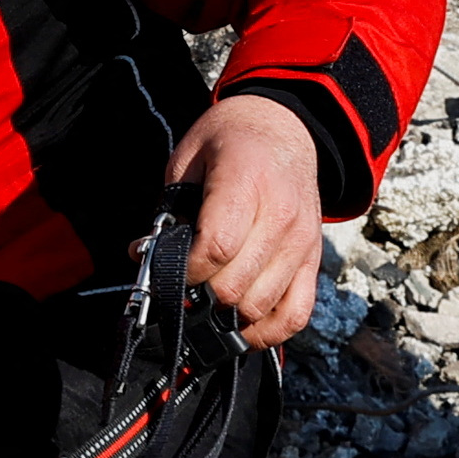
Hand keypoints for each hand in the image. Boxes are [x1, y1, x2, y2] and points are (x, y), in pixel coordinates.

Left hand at [168, 97, 327, 347]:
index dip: (186, 270)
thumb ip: (169, 210)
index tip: (169, 270)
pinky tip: (242, 326)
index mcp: (246, 182)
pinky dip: (267, 331)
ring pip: (261, 305)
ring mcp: (301, 241)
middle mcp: (280, 215)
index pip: (216, 247)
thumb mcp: (189, 159)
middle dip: (200, 294)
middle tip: (184, 285)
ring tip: (207, 299)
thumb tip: (145, 256)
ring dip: (227, 313)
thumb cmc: (232, 140)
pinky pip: (295, 313)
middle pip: (236, 285)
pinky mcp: (313, 259)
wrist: (286, 126)